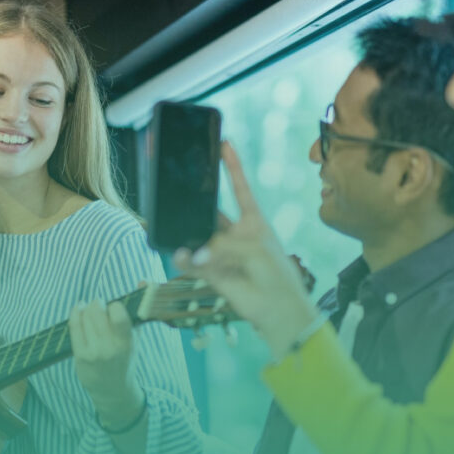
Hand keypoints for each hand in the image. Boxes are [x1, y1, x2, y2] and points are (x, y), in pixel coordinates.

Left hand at [68, 299, 144, 428]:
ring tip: (90, 310)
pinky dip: (76, 313)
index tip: (114, 308)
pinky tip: (79, 310)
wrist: (112, 390)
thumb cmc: (125, 359)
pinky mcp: (80, 355)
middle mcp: (110, 348)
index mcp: (127, 342)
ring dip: (87, 308)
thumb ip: (138, 310)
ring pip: (85, 316)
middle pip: (98, 311)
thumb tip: (144, 280)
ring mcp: (93, 352)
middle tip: (100, 306)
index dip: (114, 306)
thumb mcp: (134, 338)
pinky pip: (74, 326)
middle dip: (98, 304)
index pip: (118, 314)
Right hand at [173, 141, 319, 359]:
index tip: (225, 143)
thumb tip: (195, 252)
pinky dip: (185, 259)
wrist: (278, 311)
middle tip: (178, 186)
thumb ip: (223, 245)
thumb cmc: (276, 275)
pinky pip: (193, 262)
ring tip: (174, 230)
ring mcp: (223, 253)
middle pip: (211, 211)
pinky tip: (180, 255)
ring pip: (198, 238)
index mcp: (254, 221)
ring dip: (187, 235)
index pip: (240, 187)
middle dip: (195, 201)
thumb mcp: (255, 250)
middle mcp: (236, 234)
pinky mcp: (213, 273)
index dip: (232, 166)